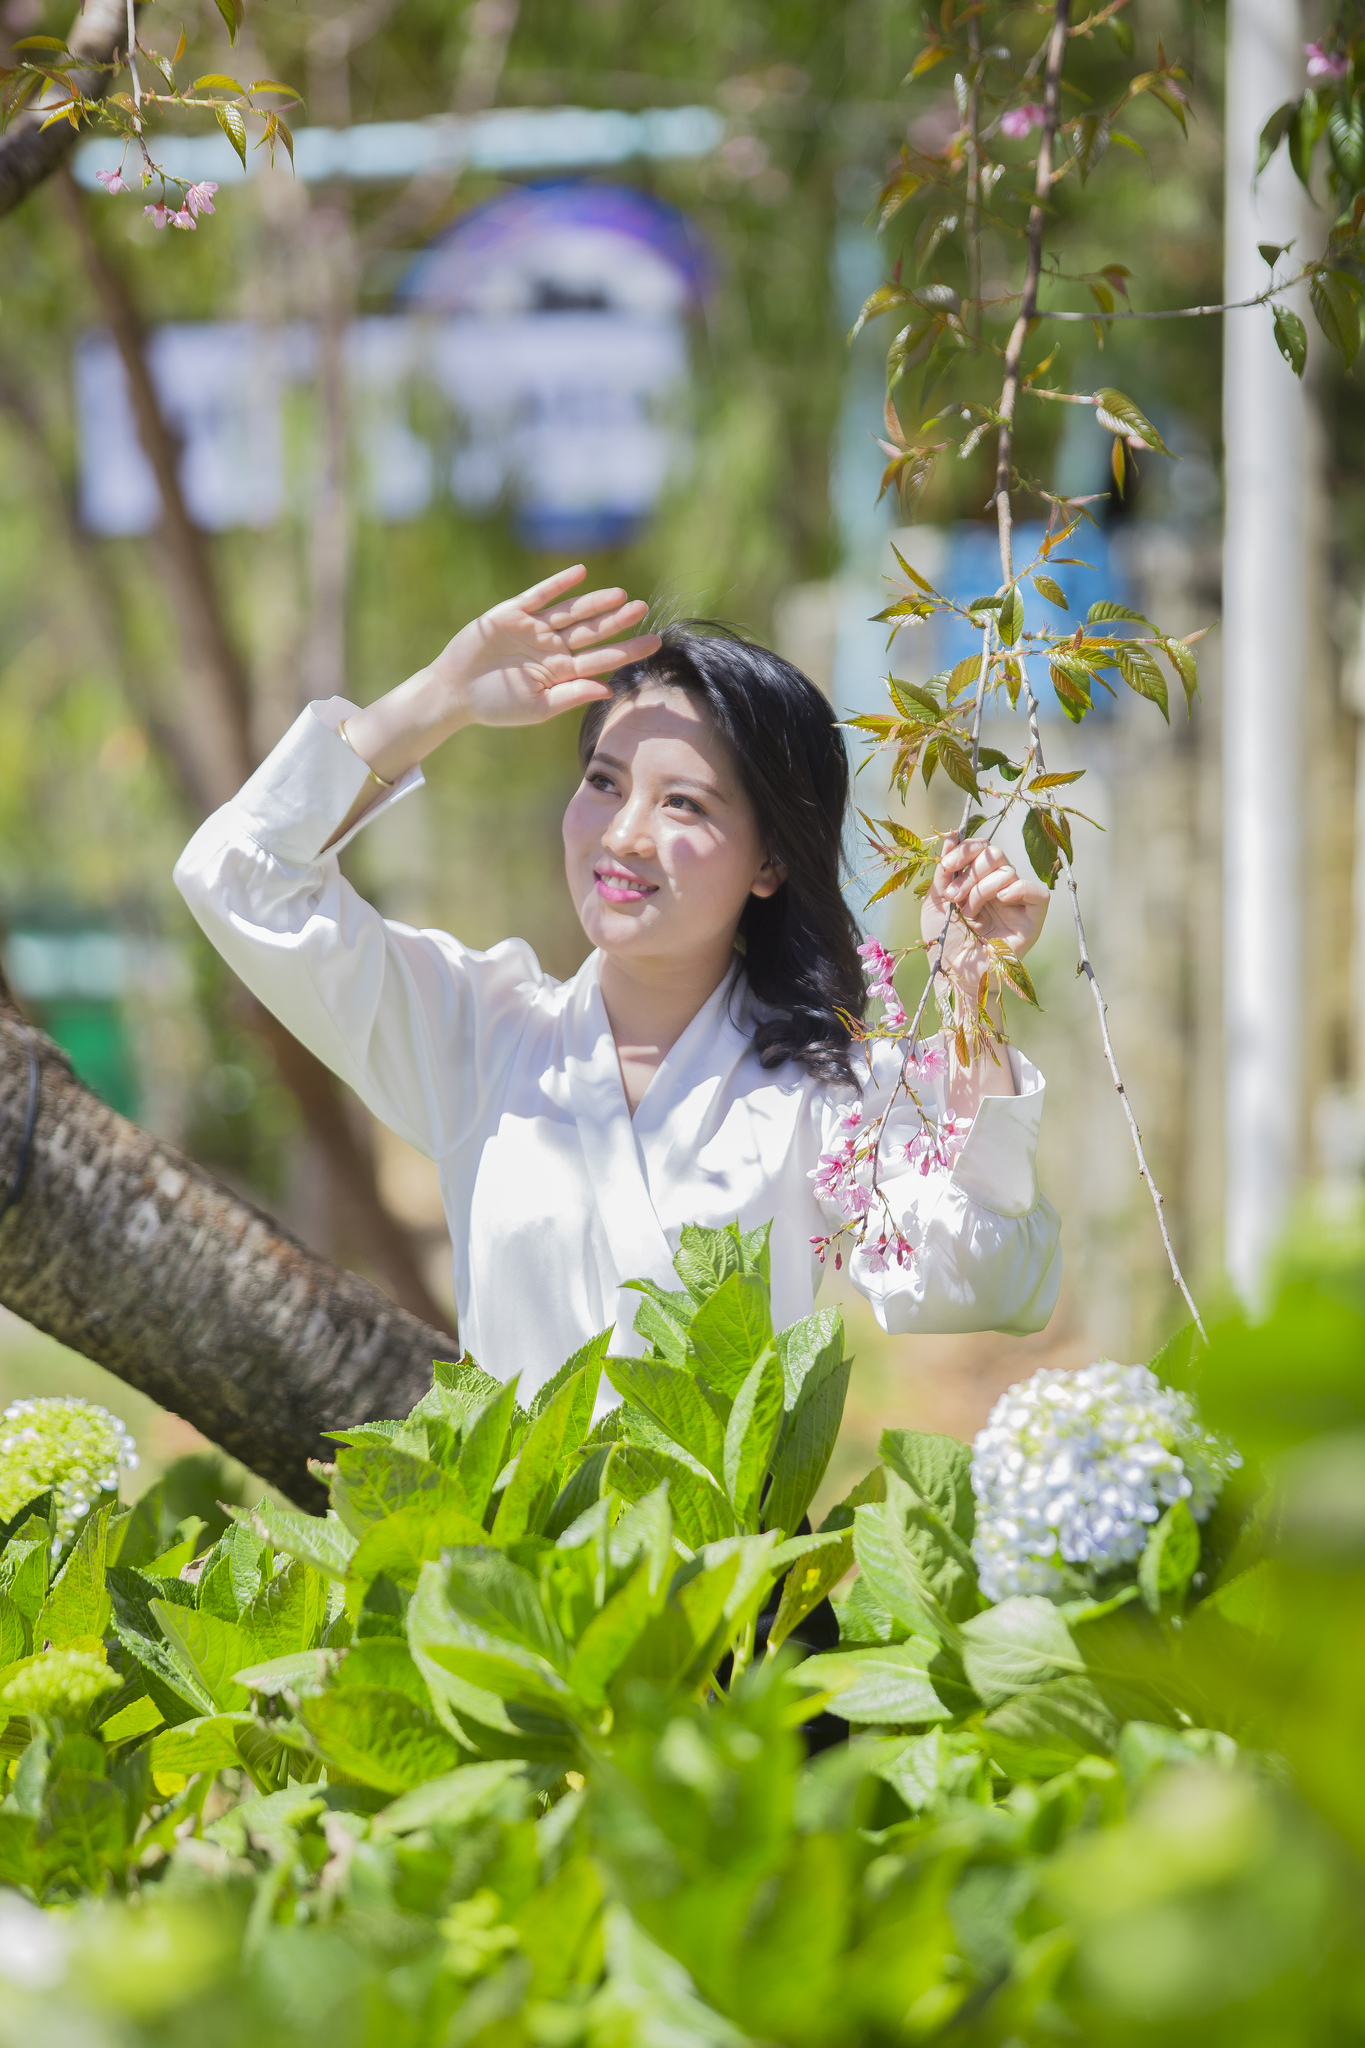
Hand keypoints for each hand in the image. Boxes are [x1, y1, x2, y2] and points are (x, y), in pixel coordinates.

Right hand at [433, 564, 661, 727]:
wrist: (455, 692)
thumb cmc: (496, 705)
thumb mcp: (537, 707)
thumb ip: (572, 695)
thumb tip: (608, 689)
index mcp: (562, 671)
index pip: (602, 659)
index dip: (628, 650)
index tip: (654, 643)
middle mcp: (553, 647)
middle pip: (593, 631)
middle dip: (618, 621)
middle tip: (643, 609)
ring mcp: (535, 628)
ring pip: (572, 612)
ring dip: (595, 602)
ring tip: (620, 596)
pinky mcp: (513, 613)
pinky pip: (540, 595)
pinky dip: (559, 584)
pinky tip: (580, 573)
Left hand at [920, 834, 1049, 998]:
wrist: (952, 976)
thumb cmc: (943, 943)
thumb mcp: (937, 900)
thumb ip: (945, 869)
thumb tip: (952, 834)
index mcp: (978, 882)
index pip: (981, 849)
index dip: (965, 850)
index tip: (946, 865)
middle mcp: (999, 890)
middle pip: (995, 854)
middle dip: (970, 871)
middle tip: (955, 896)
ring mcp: (1016, 904)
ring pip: (1008, 872)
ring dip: (982, 889)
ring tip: (969, 913)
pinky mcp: (1031, 920)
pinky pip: (1037, 892)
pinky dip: (1019, 889)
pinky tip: (1001, 901)